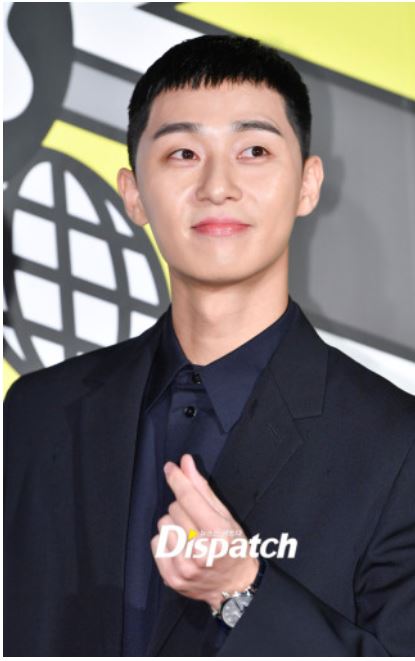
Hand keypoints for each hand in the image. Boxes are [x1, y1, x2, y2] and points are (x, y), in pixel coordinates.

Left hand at [150, 454, 258, 610]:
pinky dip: (166, 541)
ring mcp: (185, 568)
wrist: (234, 586)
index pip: (189, 498)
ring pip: (163, 525)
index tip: (170, 467)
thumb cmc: (233, 546)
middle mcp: (201, 553)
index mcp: (219, 534)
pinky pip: (156, 543)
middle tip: (196, 521)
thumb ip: (202, 488)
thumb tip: (185, 462)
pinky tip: (181, 548)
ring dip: (174, 525)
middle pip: (174, 509)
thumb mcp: (225, 515)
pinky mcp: (173, 578)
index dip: (178, 479)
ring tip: (190, 536)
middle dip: (183, 509)